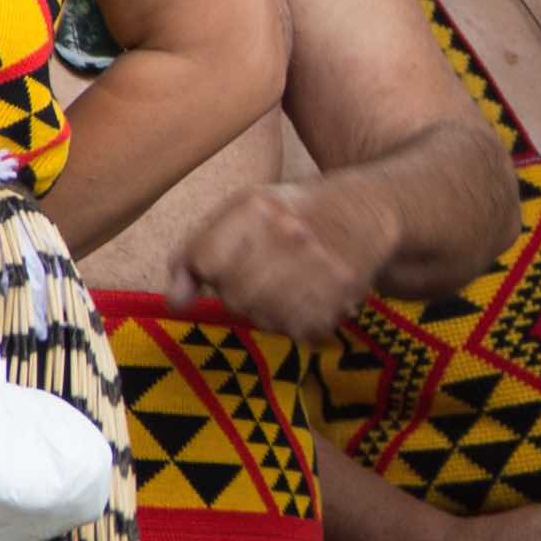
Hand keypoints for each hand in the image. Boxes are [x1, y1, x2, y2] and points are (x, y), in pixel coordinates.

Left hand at [172, 178, 400, 337]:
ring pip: (261, 318)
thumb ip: (196, 251)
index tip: (241, 252)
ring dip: (272, 306)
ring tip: (297, 275)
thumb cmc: (290, 213)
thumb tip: (175, 303)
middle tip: (274, 264)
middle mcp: (280, 239)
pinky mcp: (330, 305)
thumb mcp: (239, 211)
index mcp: (252, 209)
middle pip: (231, 297)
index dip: (216, 264)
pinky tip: (314, 291)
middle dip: (245, 287)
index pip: (201, 261)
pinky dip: (301, 319)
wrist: (364, 212)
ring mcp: (309, 274)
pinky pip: (295, 332)